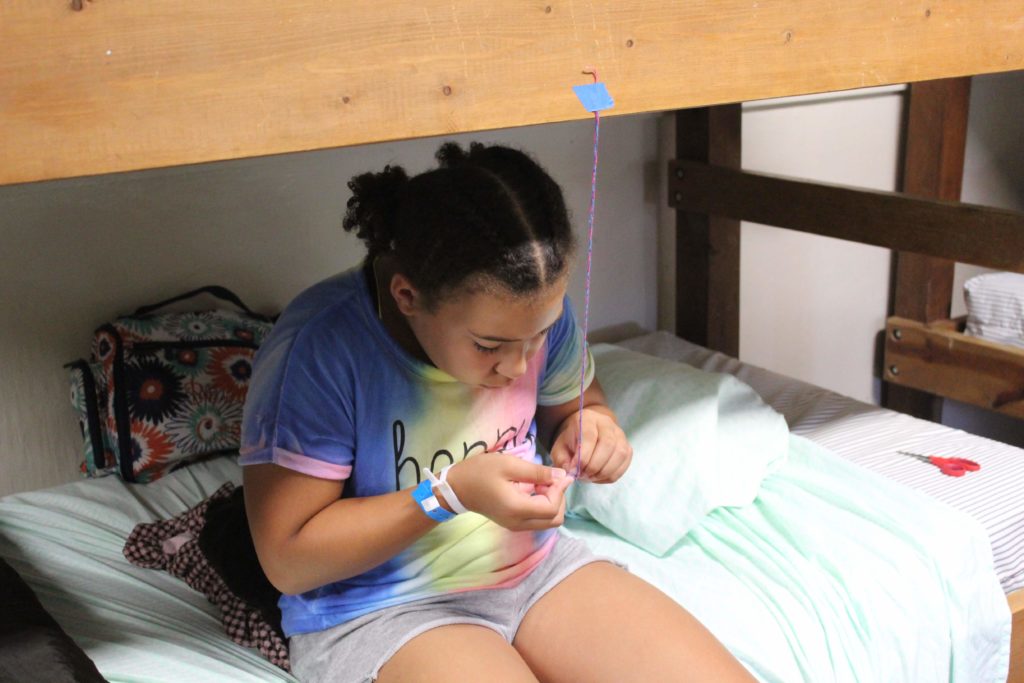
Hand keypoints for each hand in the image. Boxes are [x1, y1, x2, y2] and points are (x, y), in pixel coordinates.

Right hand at [443, 452, 572, 531]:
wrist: (456, 487)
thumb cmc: (480, 472)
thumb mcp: (509, 464)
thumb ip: (537, 472)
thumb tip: (562, 476)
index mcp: (517, 509)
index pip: (552, 508)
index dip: (560, 491)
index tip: (556, 474)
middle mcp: (519, 523)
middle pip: (554, 520)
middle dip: (559, 499)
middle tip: (550, 480)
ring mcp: (515, 526)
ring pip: (548, 522)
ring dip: (552, 503)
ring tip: (542, 483)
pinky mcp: (513, 523)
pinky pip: (537, 520)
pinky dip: (543, 506)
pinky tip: (535, 490)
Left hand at [549, 407, 631, 482]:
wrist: (585, 435)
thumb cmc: (571, 442)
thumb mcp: (559, 449)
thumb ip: (562, 460)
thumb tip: (571, 471)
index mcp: (587, 419)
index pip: (590, 436)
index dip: (584, 456)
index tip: (575, 469)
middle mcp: (607, 424)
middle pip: (608, 444)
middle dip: (594, 466)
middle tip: (583, 475)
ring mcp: (620, 435)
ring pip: (619, 454)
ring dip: (603, 472)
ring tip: (590, 477)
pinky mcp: (627, 448)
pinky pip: (624, 464)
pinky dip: (611, 475)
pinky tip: (598, 477)